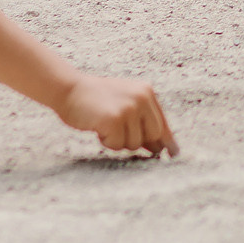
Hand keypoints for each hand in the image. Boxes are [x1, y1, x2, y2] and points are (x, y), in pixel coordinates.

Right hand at [56, 74, 177, 155]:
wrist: (70, 89)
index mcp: (147, 92)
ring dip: (118, 141)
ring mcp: (129, 108)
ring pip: (134, 143)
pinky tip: (98, 127)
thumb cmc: (96, 100)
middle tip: (116, 131)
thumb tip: (161, 148)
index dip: (167, 140)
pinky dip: (106, 142)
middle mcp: (142, 98)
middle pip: (152, 136)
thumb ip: (142, 121)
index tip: (173, 153)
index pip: (162, 122)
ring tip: (105, 125)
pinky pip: (117, 145)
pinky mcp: (115, 119)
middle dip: (136, 141)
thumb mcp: (125, 104)